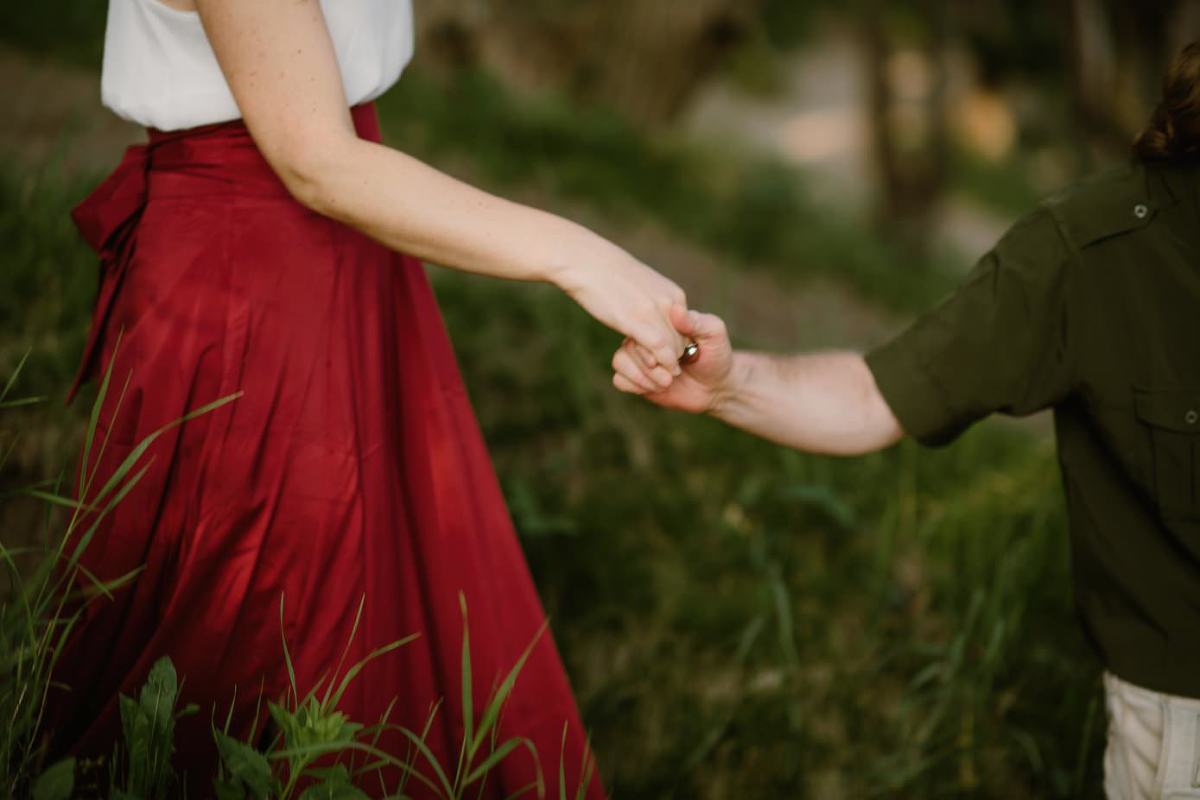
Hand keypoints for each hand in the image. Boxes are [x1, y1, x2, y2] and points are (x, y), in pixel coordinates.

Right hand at [553, 247, 688, 383]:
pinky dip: (660, 362)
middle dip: (674, 360)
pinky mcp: (637, 320)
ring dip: (666, 366)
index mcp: (673, 294)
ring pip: (672, 348)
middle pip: (681, 342)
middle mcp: (669, 302)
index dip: (679, 348)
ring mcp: (654, 310)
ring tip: (657, 374)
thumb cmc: (608, 273)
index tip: (669, 360)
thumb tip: (656, 321)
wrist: (587, 260)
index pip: (687, 330)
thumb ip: (656, 303)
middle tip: (665, 373)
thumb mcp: (642, 287)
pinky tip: (653, 368)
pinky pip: (658, 348)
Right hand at [612, 305, 733, 412]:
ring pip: (619, 361)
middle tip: (672, 376)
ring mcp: (638, 358)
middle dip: (650, 366)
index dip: (653, 345)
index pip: (642, 325)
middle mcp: (644, 337)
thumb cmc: (716, 354)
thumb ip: (695, 321)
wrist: (715, 386)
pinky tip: (655, 389)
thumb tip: (675, 310)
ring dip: (643, 377)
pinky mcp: (635, 379)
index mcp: (660, 322)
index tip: (675, 359)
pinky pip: (618, 380)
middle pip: (628, 345)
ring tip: (666, 384)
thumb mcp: (713, 334)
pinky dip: (635, 386)